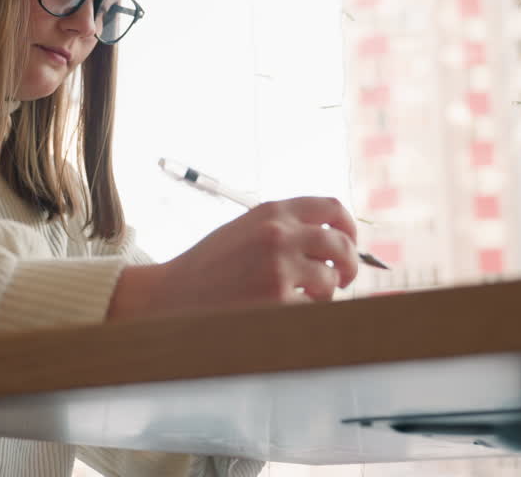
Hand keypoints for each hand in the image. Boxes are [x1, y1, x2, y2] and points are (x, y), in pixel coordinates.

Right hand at [106, 197, 358, 320]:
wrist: (170, 296)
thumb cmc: (208, 268)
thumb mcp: (245, 230)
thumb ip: (284, 228)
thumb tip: (332, 238)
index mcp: (272, 212)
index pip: (332, 207)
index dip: (349, 227)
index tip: (349, 243)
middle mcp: (279, 234)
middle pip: (340, 243)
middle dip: (348, 264)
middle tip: (342, 278)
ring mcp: (279, 268)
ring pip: (330, 279)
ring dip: (325, 293)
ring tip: (305, 299)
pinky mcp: (277, 302)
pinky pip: (314, 309)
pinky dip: (308, 314)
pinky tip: (287, 314)